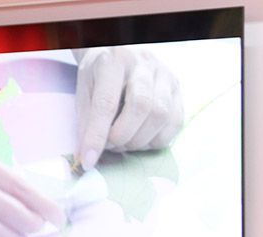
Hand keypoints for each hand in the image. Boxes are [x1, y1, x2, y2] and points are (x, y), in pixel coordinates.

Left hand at [76, 47, 183, 170]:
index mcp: (114, 61)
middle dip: (122, 136)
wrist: (122, 51)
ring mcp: (165, 75)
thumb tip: (86, 156)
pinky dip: (156, 140)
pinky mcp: (178, 88)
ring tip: (123, 142)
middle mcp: (144, 64)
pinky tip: (141, 138)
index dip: (96, 136)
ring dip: (139, 140)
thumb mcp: (83, 90)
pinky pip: (175, 122)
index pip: (106, 103)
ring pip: (161, 115)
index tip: (88, 160)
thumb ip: (85, 120)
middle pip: (141, 107)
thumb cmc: (99, 75)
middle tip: (110, 146)